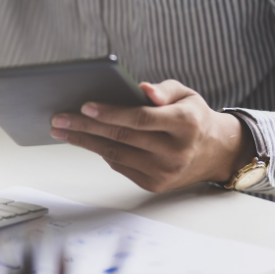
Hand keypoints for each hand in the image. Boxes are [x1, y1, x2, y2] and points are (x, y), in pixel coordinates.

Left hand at [50, 80, 255, 192]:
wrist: (215, 153)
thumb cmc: (193, 117)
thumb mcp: (187, 95)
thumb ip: (163, 89)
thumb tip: (142, 89)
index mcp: (186, 123)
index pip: (140, 118)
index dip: (111, 113)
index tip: (84, 106)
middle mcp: (176, 151)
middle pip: (122, 137)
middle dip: (85, 127)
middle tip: (59, 119)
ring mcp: (164, 171)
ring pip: (115, 154)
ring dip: (84, 141)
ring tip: (61, 130)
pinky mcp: (154, 184)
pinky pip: (120, 165)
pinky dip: (100, 151)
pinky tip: (84, 140)